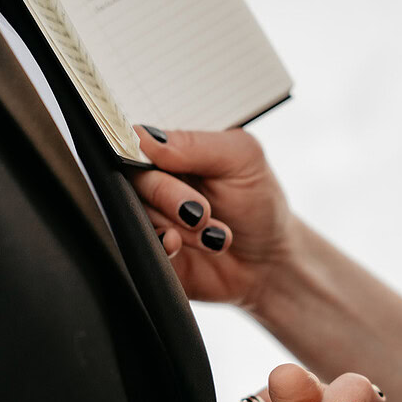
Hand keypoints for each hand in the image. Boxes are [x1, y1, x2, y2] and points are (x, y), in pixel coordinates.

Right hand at [129, 126, 294, 307]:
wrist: (269, 262)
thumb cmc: (259, 205)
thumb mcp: (241, 159)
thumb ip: (194, 144)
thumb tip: (146, 139)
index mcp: (174, 152)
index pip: (136, 140)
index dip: (142, 152)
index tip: (164, 165)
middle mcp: (158, 182)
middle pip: (132, 179)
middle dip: (168, 195)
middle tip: (202, 211)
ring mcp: (153, 217)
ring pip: (136, 214)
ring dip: (178, 226)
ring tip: (214, 236)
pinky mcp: (151, 251)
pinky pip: (138, 244)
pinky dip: (162, 244)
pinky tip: (181, 244)